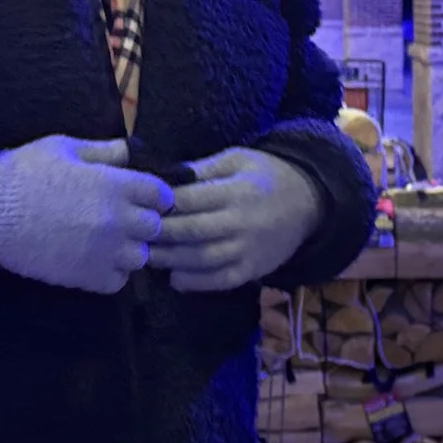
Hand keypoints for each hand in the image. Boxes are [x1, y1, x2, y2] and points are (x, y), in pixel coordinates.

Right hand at [0, 137, 172, 293]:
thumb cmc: (23, 173)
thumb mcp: (63, 148)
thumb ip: (102, 151)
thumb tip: (130, 150)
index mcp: (115, 184)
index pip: (161, 194)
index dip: (155, 195)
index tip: (144, 197)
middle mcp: (117, 219)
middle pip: (154, 228)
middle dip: (143, 221)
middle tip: (123, 219)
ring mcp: (104, 251)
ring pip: (140, 257)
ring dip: (129, 249)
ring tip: (108, 241)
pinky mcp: (86, 277)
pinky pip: (118, 281)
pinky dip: (112, 273)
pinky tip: (95, 260)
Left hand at [145, 148, 322, 291]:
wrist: (309, 204)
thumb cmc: (267, 176)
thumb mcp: (238, 159)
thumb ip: (203, 169)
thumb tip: (164, 178)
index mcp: (236, 191)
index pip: (189, 201)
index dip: (160, 205)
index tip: (139, 205)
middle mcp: (241, 223)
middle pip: (191, 232)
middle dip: (159, 235)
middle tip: (133, 234)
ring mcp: (247, 250)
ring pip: (201, 260)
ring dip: (170, 261)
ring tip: (146, 256)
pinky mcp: (253, 270)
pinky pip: (220, 281)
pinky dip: (195, 283)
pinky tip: (175, 278)